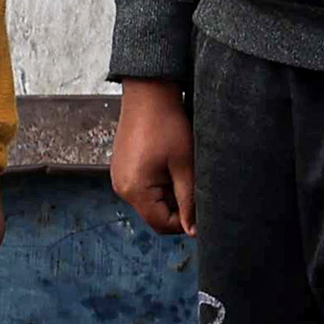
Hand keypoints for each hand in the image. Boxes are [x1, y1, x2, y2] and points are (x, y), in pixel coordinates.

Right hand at [109, 80, 194, 236]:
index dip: (185, 223)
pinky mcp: (123, 167)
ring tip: (182, 169)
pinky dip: (161, 183)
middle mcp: (122, 188)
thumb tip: (192, 229)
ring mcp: (120, 178)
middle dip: (178, 206)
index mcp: (134, 190)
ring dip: (170, 193)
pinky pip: (144, 187)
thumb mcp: (185, 165)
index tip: (203, 209)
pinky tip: (171, 163)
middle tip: (194, 183)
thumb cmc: (167, 125)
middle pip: (155, 214)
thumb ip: (189, 200)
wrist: (149, 93)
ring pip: (152, 201)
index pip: (162, 225)